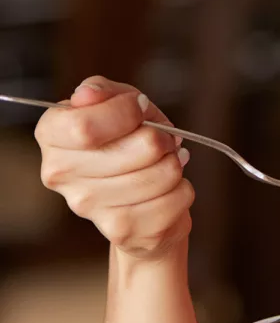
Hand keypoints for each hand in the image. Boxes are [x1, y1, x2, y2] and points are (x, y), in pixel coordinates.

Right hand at [35, 75, 193, 258]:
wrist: (136, 194)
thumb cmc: (127, 140)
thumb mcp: (118, 102)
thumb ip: (104, 91)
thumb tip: (87, 94)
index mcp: (52, 134)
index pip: (85, 126)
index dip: (128, 113)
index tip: (141, 109)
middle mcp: (59, 173)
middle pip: (138, 149)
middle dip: (162, 139)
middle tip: (164, 140)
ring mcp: (87, 207)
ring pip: (161, 175)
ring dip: (174, 165)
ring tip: (166, 164)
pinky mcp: (120, 231)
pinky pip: (174, 201)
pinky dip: (182, 191)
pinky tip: (169, 189)